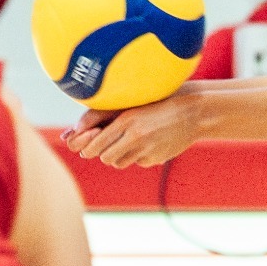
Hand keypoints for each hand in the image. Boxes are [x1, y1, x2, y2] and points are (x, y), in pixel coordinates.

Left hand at [63, 92, 200, 167]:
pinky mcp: (157, 159)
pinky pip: (138, 162)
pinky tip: (149, 142)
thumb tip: (72, 133)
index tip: (89, 143)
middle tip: (108, 142)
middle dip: (103, 152)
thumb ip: (99, 116)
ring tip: (130, 141)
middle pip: (105, 157)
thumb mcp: (129, 105)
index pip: (95, 145)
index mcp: (126, 120)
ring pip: (119, 162)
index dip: (87, 147)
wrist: (193, 112)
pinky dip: (138, 155)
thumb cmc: (157, 103)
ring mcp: (147, 150)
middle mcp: (135, 137)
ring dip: (119, 155)